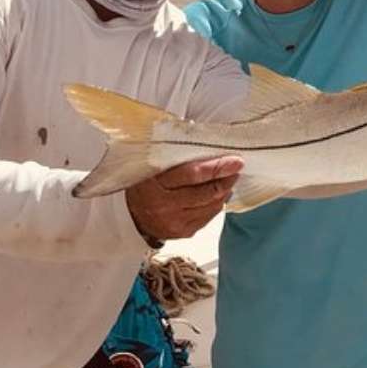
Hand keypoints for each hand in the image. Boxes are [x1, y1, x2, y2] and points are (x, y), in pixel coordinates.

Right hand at [125, 156, 243, 241]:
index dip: (217, 167)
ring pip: (211, 206)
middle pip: (206, 192)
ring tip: (228, 178)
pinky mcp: (183, 233)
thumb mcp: (152, 165)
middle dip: (226, 178)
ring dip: (223, 191)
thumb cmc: (145, 184)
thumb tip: (199, 134)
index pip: (193, 174)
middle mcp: (164, 206)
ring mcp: (174, 222)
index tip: (235, 160)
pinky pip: (208, 217)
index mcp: (155, 185)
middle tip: (236, 167)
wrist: (130, 215)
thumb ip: (174, 153)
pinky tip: (217, 194)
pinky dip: (216, 204)